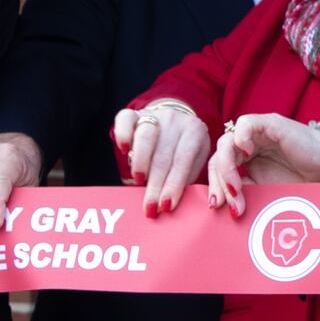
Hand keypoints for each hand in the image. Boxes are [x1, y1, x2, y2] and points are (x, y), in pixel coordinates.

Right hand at [113, 99, 211, 213]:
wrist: (176, 119)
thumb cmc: (185, 149)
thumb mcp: (196, 159)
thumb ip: (187, 178)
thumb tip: (171, 205)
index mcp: (195, 132)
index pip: (183, 162)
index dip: (173, 185)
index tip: (166, 206)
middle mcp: (175, 120)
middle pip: (163, 155)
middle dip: (155, 185)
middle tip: (150, 207)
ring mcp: (154, 115)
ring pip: (145, 137)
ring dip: (140, 162)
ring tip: (139, 181)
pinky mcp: (134, 113)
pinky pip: (126, 119)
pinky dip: (123, 134)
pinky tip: (124, 150)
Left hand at [208, 113, 319, 212]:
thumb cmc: (300, 180)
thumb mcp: (265, 191)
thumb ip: (244, 190)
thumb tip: (222, 201)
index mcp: (244, 158)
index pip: (219, 168)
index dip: (216, 186)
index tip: (218, 207)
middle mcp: (247, 143)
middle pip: (219, 156)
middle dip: (219, 181)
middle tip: (226, 202)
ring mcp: (257, 133)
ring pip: (226, 142)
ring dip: (227, 167)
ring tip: (237, 188)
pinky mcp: (269, 123)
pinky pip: (245, 123)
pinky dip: (241, 137)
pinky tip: (248, 154)